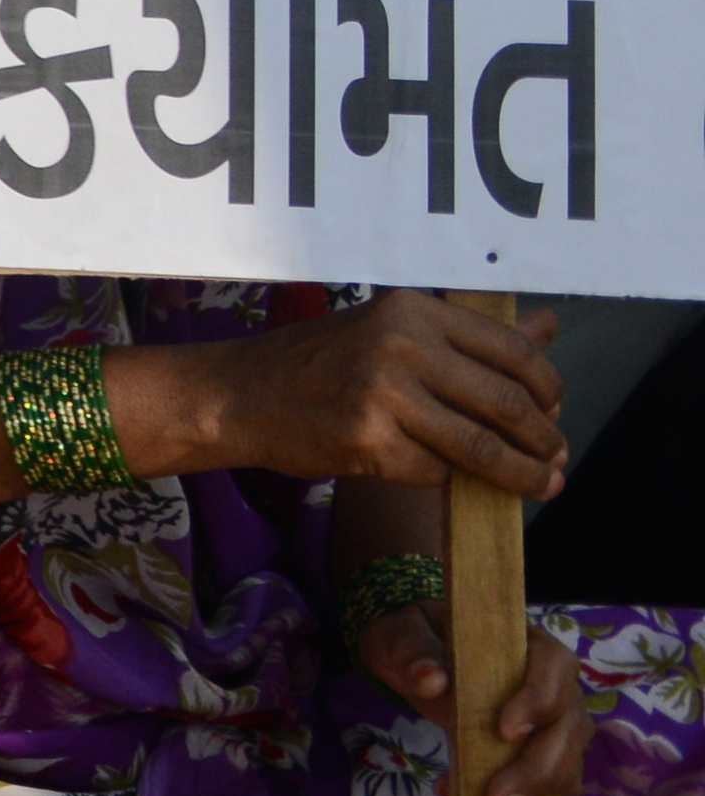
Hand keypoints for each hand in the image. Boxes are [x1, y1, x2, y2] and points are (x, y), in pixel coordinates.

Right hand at [212, 299, 563, 496]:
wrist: (239, 395)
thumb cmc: (319, 363)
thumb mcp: (393, 330)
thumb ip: (471, 335)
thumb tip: (549, 327)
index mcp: (415, 311)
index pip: (512, 351)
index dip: (548, 388)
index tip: (555, 412)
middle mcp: (402, 344)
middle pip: (505, 402)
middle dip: (543, 438)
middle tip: (557, 458)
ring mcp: (384, 393)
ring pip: (480, 446)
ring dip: (522, 473)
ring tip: (541, 485)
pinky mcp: (367, 440)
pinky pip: (434, 470)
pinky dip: (448, 479)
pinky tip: (444, 476)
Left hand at [349, 590, 596, 795]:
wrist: (419, 660)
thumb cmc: (419, 642)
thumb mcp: (403, 636)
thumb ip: (413, 651)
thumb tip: (430, 681)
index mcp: (529, 644)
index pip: (554, 665)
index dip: (537, 700)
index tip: (504, 732)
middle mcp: (557, 684)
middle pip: (570, 726)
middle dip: (537, 769)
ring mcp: (557, 723)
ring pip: (570, 762)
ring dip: (536, 794)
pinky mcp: (545, 754)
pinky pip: (555, 786)